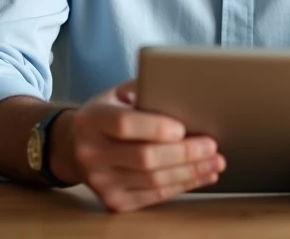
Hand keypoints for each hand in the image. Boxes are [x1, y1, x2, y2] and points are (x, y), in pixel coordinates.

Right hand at [65, 79, 224, 211]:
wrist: (74, 147)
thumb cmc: (105, 115)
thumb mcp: (115, 94)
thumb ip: (144, 89)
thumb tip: (184, 89)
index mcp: (91, 120)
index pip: (124, 125)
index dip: (155, 127)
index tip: (183, 128)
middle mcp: (91, 154)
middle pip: (144, 158)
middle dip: (184, 153)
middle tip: (212, 145)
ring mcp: (101, 182)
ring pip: (153, 181)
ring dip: (190, 172)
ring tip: (215, 162)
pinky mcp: (113, 201)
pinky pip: (154, 196)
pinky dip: (182, 186)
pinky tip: (201, 175)